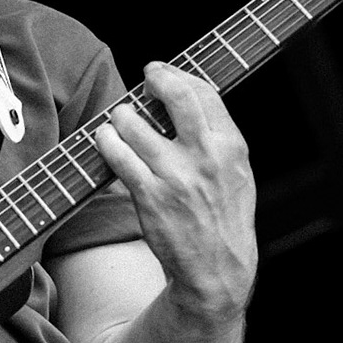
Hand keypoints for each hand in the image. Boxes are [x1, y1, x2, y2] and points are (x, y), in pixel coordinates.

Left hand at [93, 62, 257, 322]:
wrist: (218, 269)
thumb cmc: (225, 217)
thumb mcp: (237, 171)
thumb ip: (216, 135)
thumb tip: (184, 96)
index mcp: (231, 146)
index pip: (204, 92)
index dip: (178, 75)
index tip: (162, 73)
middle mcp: (206, 156)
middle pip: (175, 95)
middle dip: (155, 78)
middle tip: (144, 78)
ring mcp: (176, 175)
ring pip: (134, 123)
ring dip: (121, 115)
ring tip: (120, 120)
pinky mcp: (150, 196)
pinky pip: (118, 155)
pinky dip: (106, 141)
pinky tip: (105, 139)